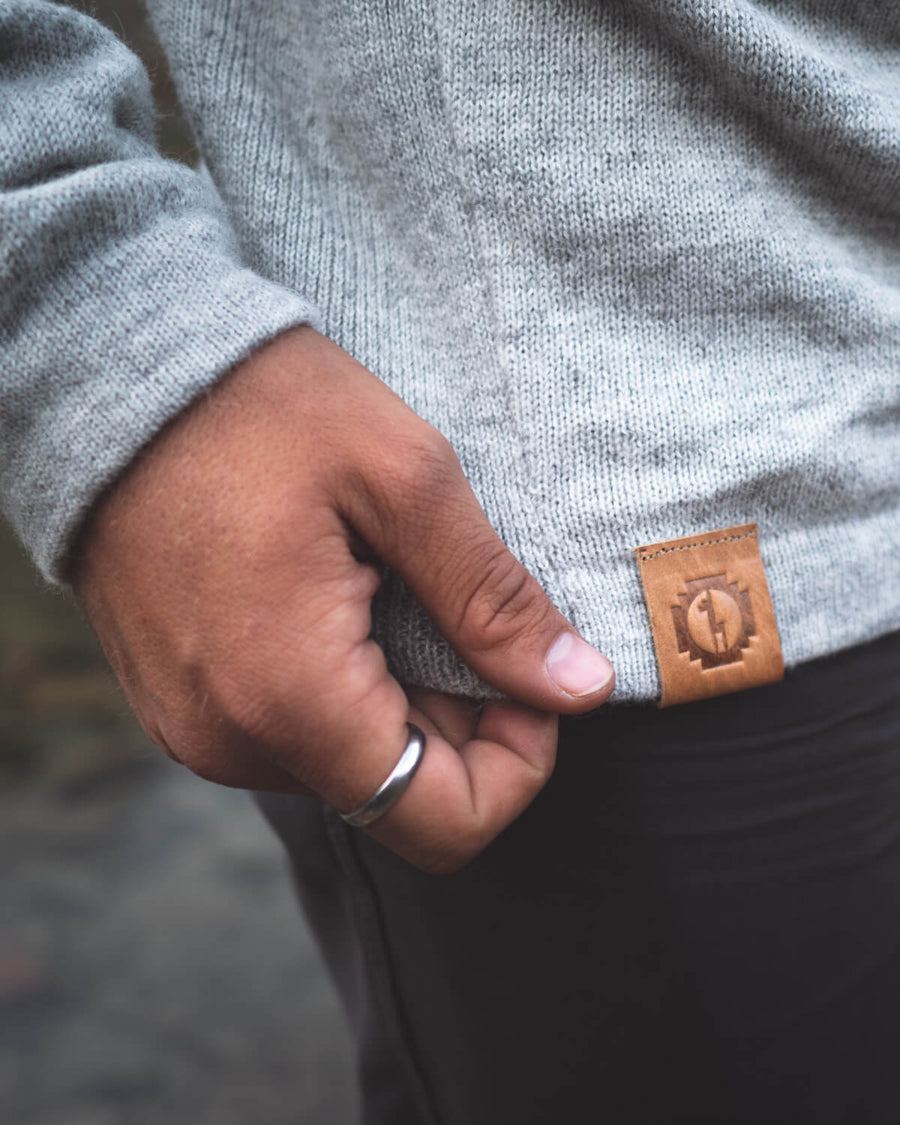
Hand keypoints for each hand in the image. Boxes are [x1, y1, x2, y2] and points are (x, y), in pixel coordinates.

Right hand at [73, 327, 613, 871]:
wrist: (113, 379)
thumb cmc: (259, 408)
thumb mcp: (404, 479)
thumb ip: (494, 600)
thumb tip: (581, 688)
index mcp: (290, 697)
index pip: (442, 823)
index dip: (517, 768)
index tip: (528, 681)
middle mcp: (234, 740)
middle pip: (399, 793)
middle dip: (463, 721)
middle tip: (462, 608)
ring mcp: (199, 727)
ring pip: (349, 763)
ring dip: (403, 697)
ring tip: (394, 589)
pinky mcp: (185, 702)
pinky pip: (293, 732)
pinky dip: (345, 687)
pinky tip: (346, 599)